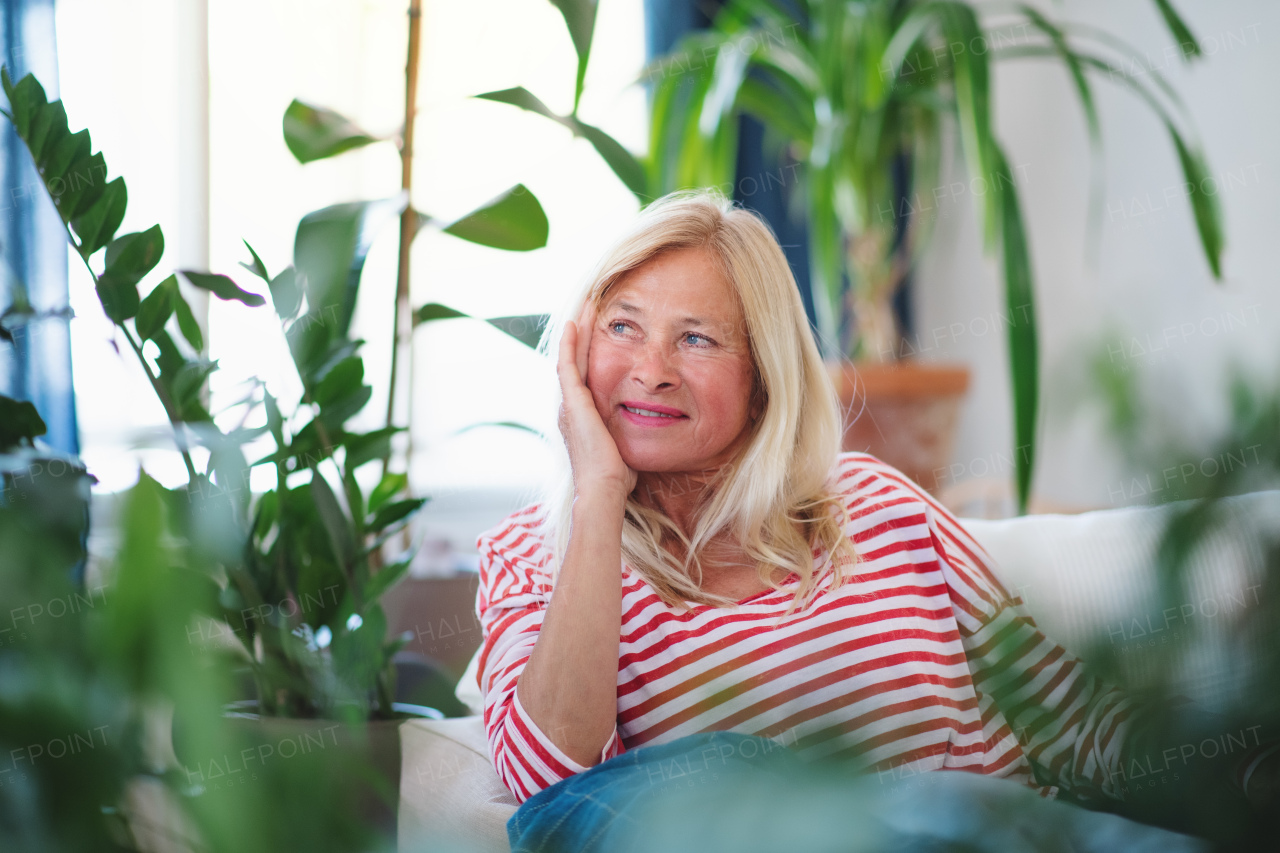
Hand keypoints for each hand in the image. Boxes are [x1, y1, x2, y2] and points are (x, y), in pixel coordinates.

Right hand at [557, 301, 636, 498]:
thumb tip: (646, 427)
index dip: (588, 352)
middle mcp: (569, 407)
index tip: (598, 332)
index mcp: (580, 416)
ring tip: (582, 307)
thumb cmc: (617, 477)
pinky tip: (574, 323)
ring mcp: (568, 404)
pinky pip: (568, 365)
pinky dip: (569, 343)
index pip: (584, 376)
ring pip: (569, 357)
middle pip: (573, 361)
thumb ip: (627, 432)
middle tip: (586, 308)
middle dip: (580, 335)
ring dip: (575, 331)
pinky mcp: (573, 402)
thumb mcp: (623, 446)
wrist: (604, 488)